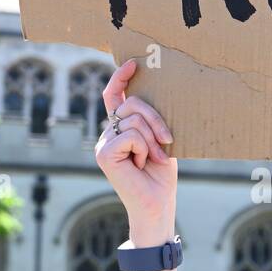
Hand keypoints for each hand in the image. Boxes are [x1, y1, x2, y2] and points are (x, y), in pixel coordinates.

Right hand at [94, 58, 176, 218]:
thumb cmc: (161, 176)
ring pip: (134, 119)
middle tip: (168, 141)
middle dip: (155, 119)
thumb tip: (155, 96)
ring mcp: (103, 143)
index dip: (120, 78)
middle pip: (131, 104)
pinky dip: (144, 148)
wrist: (157, 205)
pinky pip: (131, 135)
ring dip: (153, 138)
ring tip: (156, 158)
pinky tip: (143, 164)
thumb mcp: (160, 141)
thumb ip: (151, 122)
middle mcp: (108, 133)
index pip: (114, 96)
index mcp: (120, 129)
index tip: (134, 64)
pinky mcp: (104, 153)